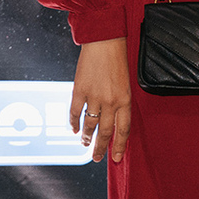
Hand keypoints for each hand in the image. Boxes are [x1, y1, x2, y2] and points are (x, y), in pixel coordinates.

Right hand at [71, 37, 131, 162]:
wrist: (104, 40)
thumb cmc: (117, 59)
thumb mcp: (125, 83)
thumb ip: (120, 102)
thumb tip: (113, 120)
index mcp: (125, 99)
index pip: (123, 130)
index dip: (119, 146)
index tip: (115, 158)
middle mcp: (111, 101)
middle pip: (106, 132)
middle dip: (101, 148)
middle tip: (97, 158)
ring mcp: (94, 96)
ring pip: (90, 125)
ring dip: (87, 137)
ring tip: (85, 144)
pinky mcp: (79, 90)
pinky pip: (75, 112)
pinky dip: (73, 122)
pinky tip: (73, 129)